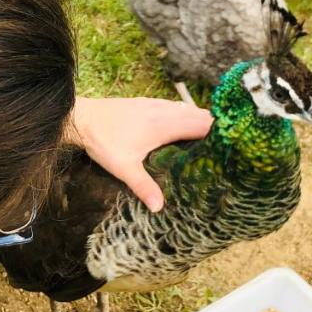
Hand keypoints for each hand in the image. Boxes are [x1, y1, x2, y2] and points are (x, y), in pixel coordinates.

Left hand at [67, 97, 211, 211]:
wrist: (81, 117)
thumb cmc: (103, 141)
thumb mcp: (124, 168)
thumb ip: (144, 187)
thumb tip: (160, 208)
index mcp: (165, 124)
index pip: (203, 124)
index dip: (219, 134)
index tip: (230, 147)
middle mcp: (165, 110)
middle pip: (201, 115)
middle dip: (214, 129)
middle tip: (224, 148)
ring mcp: (156, 104)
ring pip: (189, 109)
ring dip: (200, 121)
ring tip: (207, 141)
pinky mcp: (147, 103)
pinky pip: (176, 107)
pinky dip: (186, 116)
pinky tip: (181, 131)